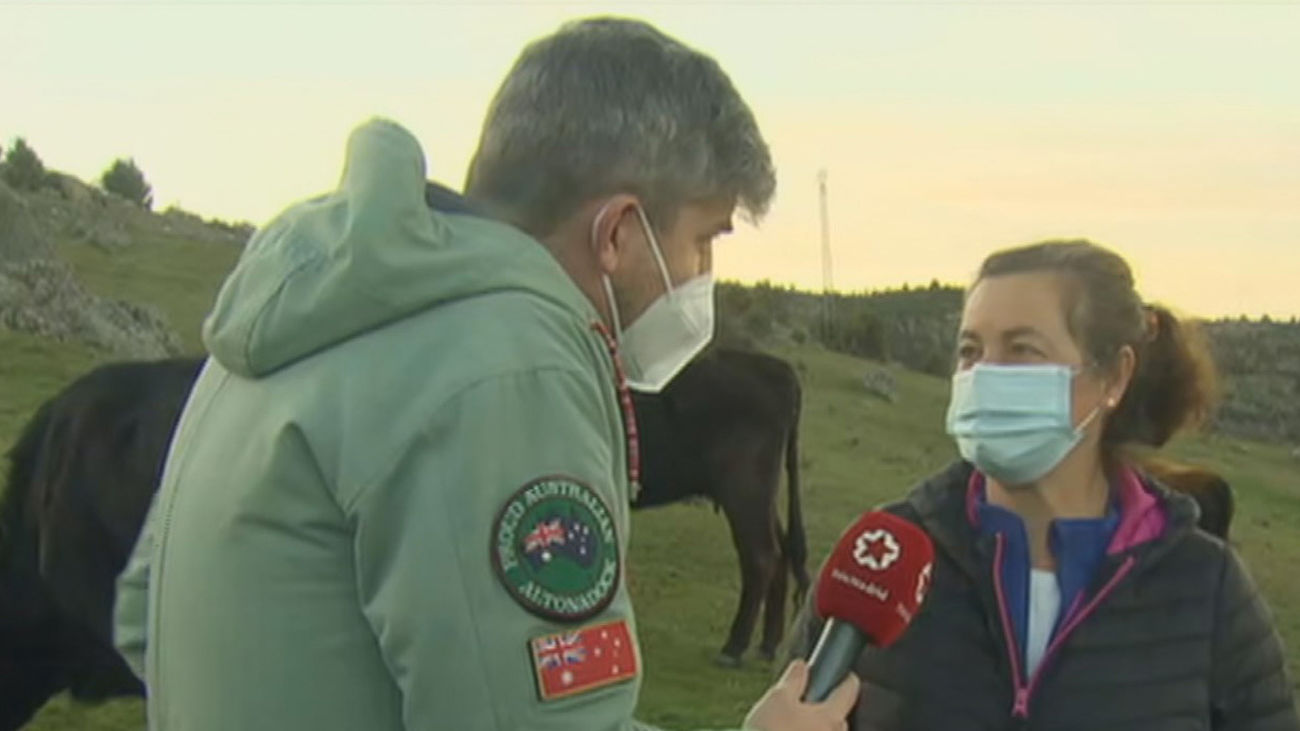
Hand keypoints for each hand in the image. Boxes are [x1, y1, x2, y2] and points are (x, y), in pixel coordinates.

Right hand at [743, 659, 859, 730]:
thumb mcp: (777, 698)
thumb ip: (794, 679)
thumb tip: (801, 666)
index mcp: (830, 717)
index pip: (849, 690)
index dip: (847, 678)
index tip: (844, 674)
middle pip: (838, 716)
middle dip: (825, 708)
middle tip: (806, 702)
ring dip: (814, 728)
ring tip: (789, 725)